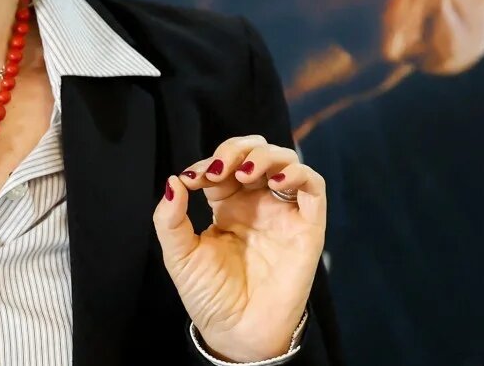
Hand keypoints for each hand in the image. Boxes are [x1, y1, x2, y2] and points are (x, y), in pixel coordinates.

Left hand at [153, 134, 326, 361]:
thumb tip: (173, 181)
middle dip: (237, 149)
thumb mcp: (180, 256)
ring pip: (285, 160)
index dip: (209, 162)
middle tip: (220, 169)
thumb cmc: (210, 297)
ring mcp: (284, 212)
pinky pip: (313, 186)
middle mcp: (258, 204)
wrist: (237, 333)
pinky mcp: (308, 226)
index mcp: (229, 207)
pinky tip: (275, 180)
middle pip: (256, 152)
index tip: (192, 179)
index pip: (224, 165)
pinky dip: (298, 173)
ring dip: (266, 155)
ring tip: (246, 172)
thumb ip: (170, 219)